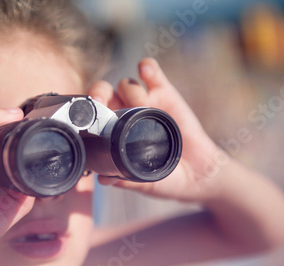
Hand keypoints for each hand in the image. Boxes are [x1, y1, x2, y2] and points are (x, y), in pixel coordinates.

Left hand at [87, 58, 222, 201]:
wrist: (197, 174)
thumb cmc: (164, 178)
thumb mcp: (142, 180)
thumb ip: (124, 178)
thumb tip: (103, 179)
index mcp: (112, 132)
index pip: (93, 114)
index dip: (86, 110)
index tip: (86, 114)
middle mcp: (124, 113)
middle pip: (104, 91)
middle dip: (99, 92)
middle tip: (100, 101)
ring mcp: (144, 101)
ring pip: (127, 84)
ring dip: (131, 93)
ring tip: (145, 107)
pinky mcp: (165, 93)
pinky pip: (152, 72)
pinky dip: (147, 67)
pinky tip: (145, 70)